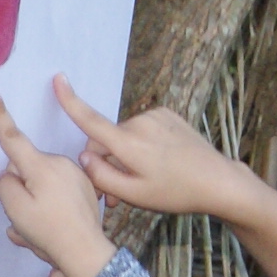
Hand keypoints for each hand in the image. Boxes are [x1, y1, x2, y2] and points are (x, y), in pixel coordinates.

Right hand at [0, 91, 113, 276]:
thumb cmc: (49, 232)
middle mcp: (61, 164)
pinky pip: (60, 191)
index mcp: (41, 166)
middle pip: (28, 168)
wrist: (86, 252)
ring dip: (38, 201)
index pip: (13, 138)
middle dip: (23, 189)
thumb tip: (11, 173)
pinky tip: (57, 226)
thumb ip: (6, 184)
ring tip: (43, 229)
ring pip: (44, 182)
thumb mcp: (15, 210)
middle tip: (28, 220)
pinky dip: (53, 206)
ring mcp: (77, 175)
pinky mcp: (87, 187)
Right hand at [59, 85, 258, 219]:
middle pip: (106, 140)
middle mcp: (140, 124)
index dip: (71, 101)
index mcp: (130, 145)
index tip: (59, 79)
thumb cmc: (176, 192)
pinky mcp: (166, 114)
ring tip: (142, 182)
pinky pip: (141, 130)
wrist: (217, 180)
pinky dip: (141, 145)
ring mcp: (155, 116)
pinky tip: (158, 163)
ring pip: (124, 136)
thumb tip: (83, 157)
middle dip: (106, 164)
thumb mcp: (135, 195)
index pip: (92, 121)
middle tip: (115, 198)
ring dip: (125, 156)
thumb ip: (102, 177)